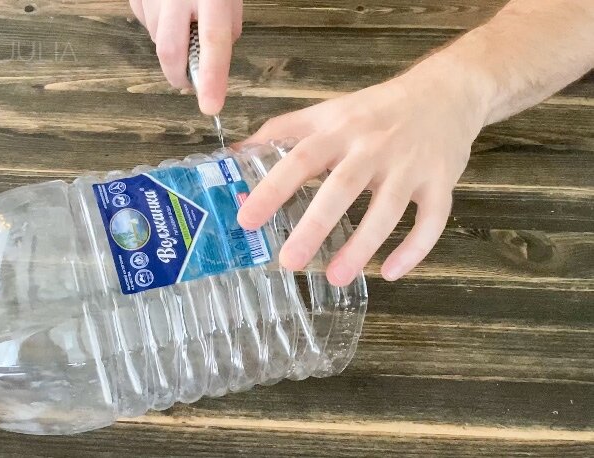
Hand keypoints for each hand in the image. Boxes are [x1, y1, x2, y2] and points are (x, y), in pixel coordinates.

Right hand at [129, 0, 241, 114]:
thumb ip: (224, 24)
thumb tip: (209, 57)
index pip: (213, 41)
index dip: (211, 78)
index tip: (210, 107)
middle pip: (170, 50)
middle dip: (178, 76)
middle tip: (189, 83)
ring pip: (156, 37)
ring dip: (171, 44)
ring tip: (183, 22)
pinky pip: (144, 22)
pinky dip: (158, 25)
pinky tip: (168, 8)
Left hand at [236, 67, 487, 285]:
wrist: (447, 90)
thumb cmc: (376, 109)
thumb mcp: (328, 111)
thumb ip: (283, 132)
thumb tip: (235, 154)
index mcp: (339, 130)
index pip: (300, 159)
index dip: (272, 189)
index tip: (246, 219)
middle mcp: (373, 147)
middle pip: (342, 188)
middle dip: (315, 226)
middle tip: (289, 261)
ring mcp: (410, 165)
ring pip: (387, 211)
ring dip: (362, 247)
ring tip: (336, 278)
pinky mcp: (441, 181)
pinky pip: (431, 221)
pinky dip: (414, 250)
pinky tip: (389, 273)